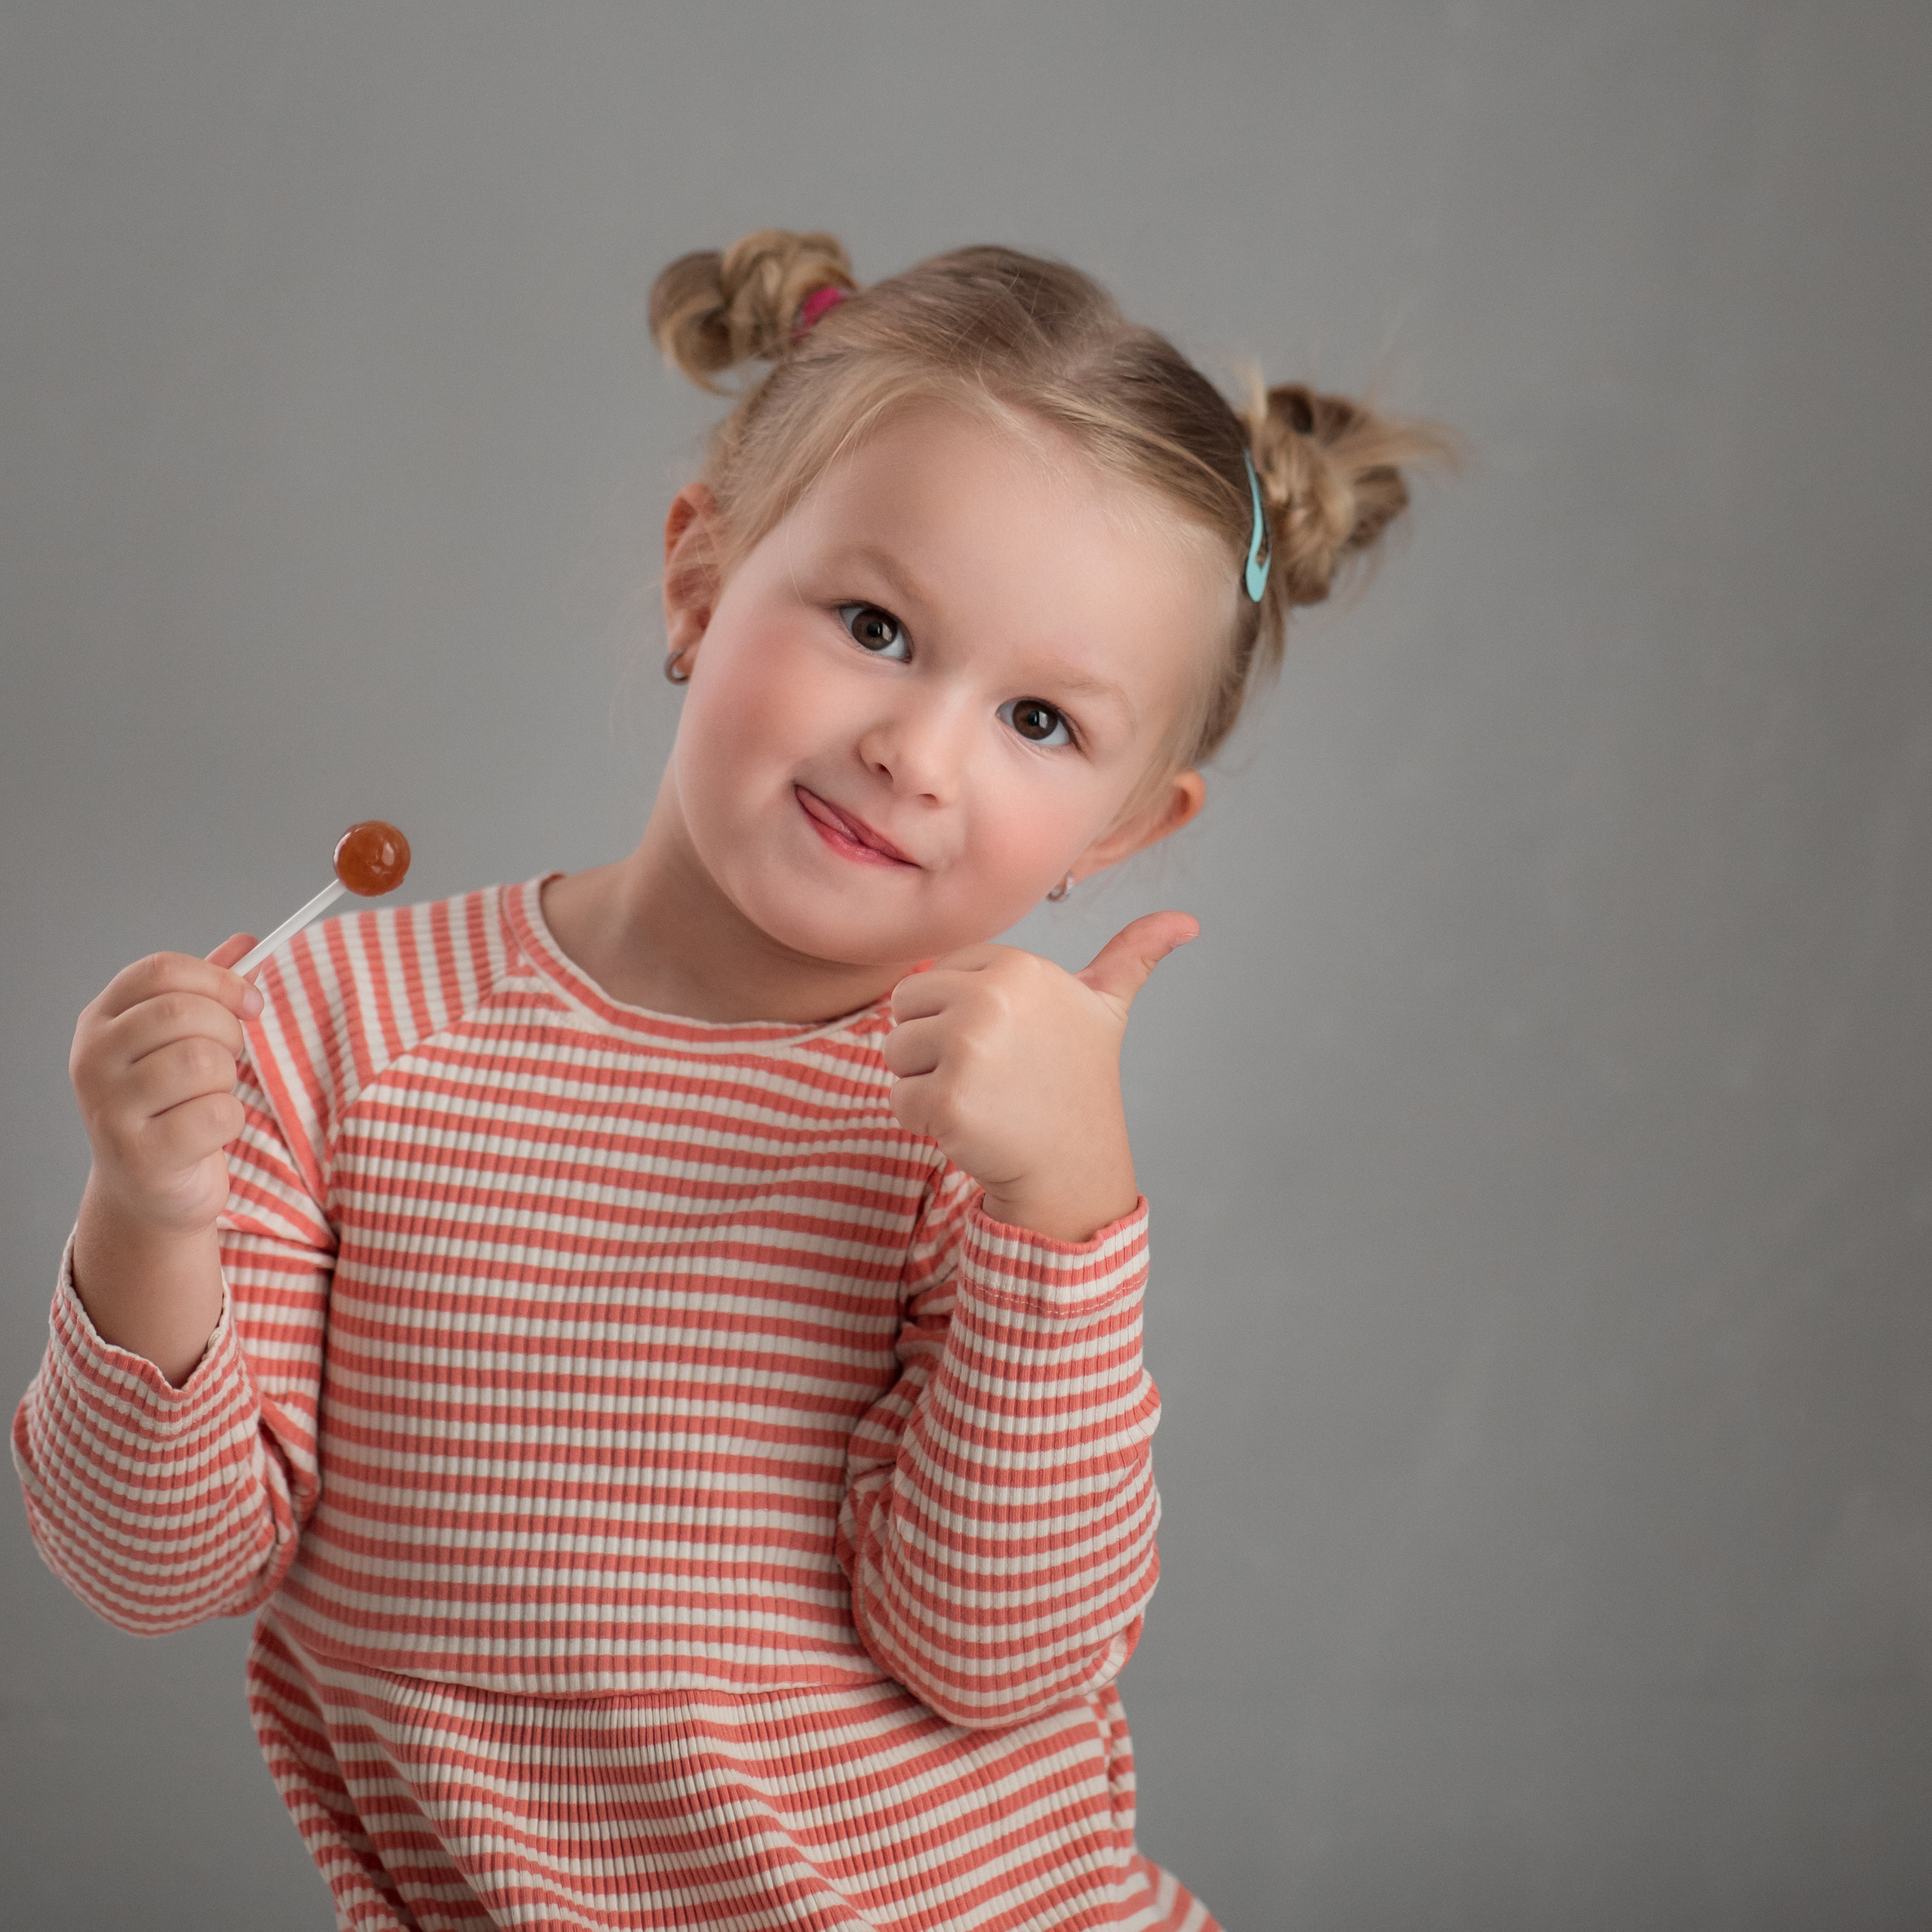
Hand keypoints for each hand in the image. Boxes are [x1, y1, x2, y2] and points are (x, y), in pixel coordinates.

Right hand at [70, 935, 260, 1242]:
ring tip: (211, 1096)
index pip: (161, 970)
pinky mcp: (139, 1155)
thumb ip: (208, 991)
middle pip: (184, 1012)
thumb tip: (246, 941)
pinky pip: (216, 1114)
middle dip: (228, 1032)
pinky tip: (209, 1132)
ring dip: (227, 1079)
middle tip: (228, 1060)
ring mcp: (108, 1109)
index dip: (219, 979)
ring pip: (202, 1062)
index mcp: (100, 1020)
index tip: (250, 1003)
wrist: (149, 1189)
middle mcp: (92, 1060)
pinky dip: (230, 1121)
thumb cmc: (172, 1105)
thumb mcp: (181, 1040)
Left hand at [884, 911, 1196, 1242]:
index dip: (958, 1016)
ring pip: (896, 1053)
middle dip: (933, 1046)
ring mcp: (968, 1049)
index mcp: (1018, 967)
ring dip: (926, 1083)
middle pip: (906, 1008)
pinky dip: (924, 1123)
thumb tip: (1186, 921)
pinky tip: (970, 1128)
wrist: (1073, 1167)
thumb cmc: (1078, 1083)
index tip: (1006, 1044)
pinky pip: (899, 1100)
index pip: (935, 976)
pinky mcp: (947, 1099)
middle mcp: (992, 998)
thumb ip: (1132, 956)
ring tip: (980, 1098)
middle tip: (988, 1075)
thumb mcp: (1105, 1009)